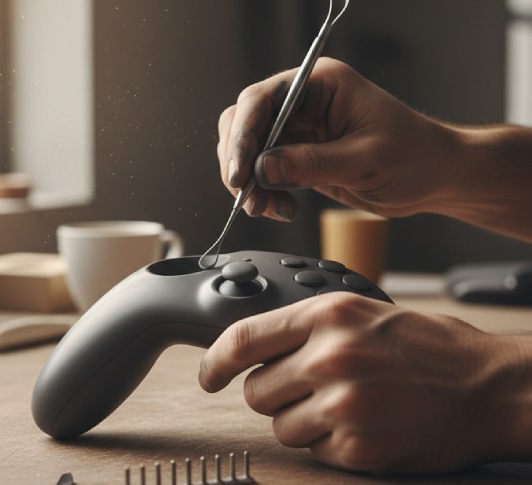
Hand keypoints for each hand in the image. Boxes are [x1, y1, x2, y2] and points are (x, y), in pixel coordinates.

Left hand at [198, 292, 531, 472]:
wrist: (489, 386)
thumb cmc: (429, 347)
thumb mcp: (363, 313)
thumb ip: (305, 327)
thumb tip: (251, 348)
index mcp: (327, 316)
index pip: (242, 339)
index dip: (214, 362)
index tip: (209, 376)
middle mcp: (329, 357)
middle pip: (256, 391)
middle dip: (274, 395)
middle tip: (311, 390)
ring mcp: (342, 404)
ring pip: (280, 426)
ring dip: (302, 423)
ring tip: (346, 407)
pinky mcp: (357, 447)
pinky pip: (313, 453)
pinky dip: (331, 446)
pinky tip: (365, 426)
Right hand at [217, 58, 460, 220]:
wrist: (436, 177)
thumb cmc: (416, 156)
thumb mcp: (366, 159)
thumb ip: (312, 163)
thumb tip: (263, 168)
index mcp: (321, 84)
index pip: (262, 100)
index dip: (243, 135)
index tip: (239, 172)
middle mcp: (303, 102)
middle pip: (245, 123)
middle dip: (240, 162)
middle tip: (247, 196)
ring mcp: (299, 130)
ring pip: (249, 151)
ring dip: (249, 183)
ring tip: (267, 208)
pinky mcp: (299, 157)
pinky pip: (264, 173)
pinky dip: (263, 193)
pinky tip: (282, 208)